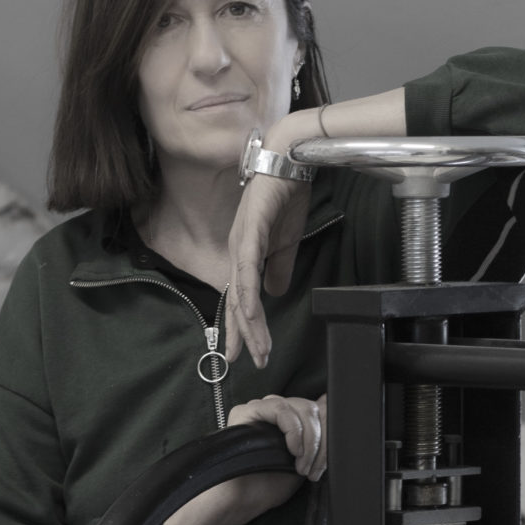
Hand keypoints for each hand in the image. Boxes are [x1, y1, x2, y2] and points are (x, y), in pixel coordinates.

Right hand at [161, 394, 326, 524]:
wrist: (240, 499)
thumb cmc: (268, 485)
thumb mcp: (304, 460)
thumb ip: (319, 438)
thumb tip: (331, 409)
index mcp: (289, 420)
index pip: (316, 410)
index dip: (326, 432)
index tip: (325, 461)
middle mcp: (275, 410)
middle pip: (312, 409)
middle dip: (320, 441)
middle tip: (313, 469)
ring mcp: (261, 408)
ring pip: (300, 408)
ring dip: (309, 440)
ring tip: (302, 465)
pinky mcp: (247, 410)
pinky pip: (281, 409)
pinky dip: (293, 430)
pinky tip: (292, 450)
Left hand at [226, 174, 311, 367]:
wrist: (288, 162)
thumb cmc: (285, 197)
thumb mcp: (286, 243)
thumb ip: (279, 269)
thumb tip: (275, 293)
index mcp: (245, 256)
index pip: (242, 299)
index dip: (245, 326)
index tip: (250, 351)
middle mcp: (237, 253)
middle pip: (237, 302)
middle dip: (243, 334)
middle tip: (248, 362)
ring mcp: (241, 244)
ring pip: (241, 293)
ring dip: (248, 324)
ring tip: (256, 349)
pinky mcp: (249, 233)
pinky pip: (246, 269)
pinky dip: (247, 294)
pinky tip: (249, 314)